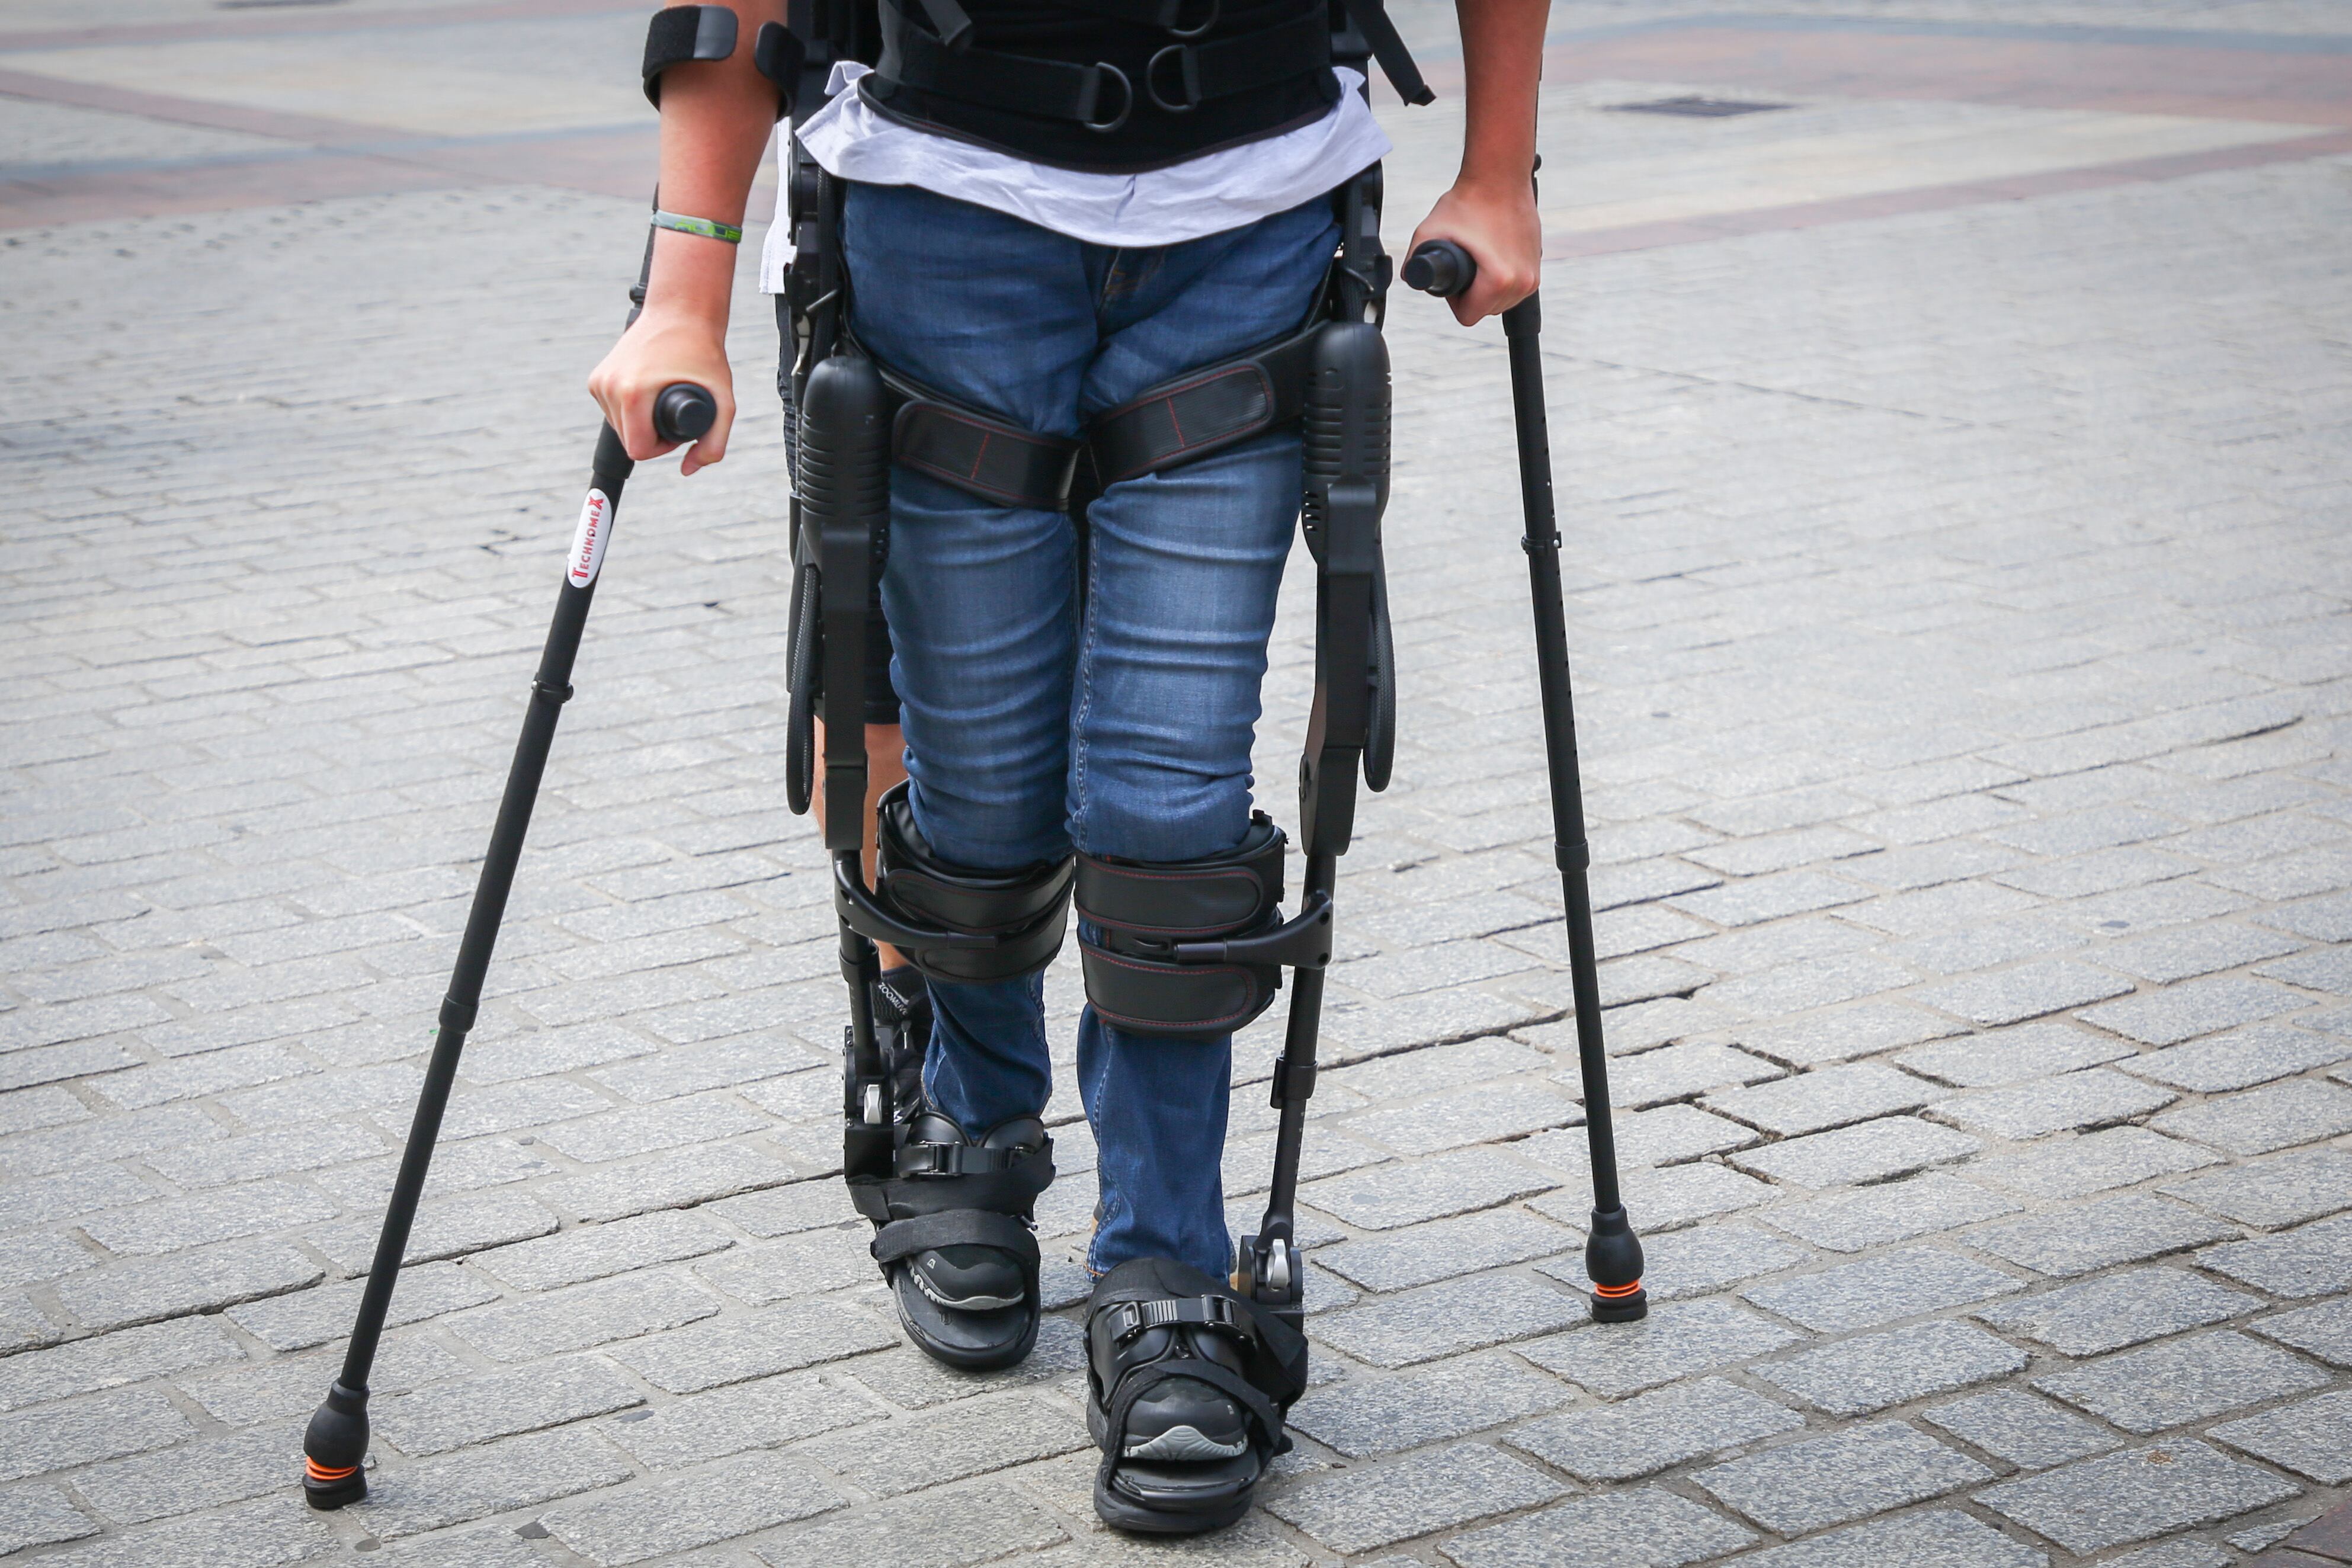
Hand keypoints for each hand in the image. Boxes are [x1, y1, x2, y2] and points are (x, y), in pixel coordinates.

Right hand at [588, 304, 735, 474]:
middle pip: (628, 441)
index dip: (662, 448)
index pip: (638, 449)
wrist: (680, 313)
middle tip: (673, 413)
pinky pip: (611, 411)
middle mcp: (610, 386)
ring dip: (640, 424)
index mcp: (633, 393)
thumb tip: (688, 470)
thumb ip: (714, 444)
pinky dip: (629, 411)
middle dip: (651, 437)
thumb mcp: (723, 402)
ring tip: (661, 399)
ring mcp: (600, 381)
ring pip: (618, 427)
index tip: (678, 432)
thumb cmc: (703, 354)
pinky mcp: (596, 377)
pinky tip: (646, 392)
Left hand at [1408, 175, 1542, 325]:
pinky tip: (1492, 257)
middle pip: (1486, 311)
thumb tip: (1411, 278)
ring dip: (1487, 289)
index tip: (1453, 275)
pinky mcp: (1538, 264)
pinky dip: (1502, 279)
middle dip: (1471, 295)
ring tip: (1479, 258)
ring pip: (1502, 302)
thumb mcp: (1429, 232)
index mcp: (1499, 281)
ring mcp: (1533, 274)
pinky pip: (1515, 287)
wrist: (1500, 176)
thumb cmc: (1468, 201)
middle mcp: (1522, 282)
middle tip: (1465, 263)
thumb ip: (1414, 260)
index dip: (1453, 300)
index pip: (1468, 316)